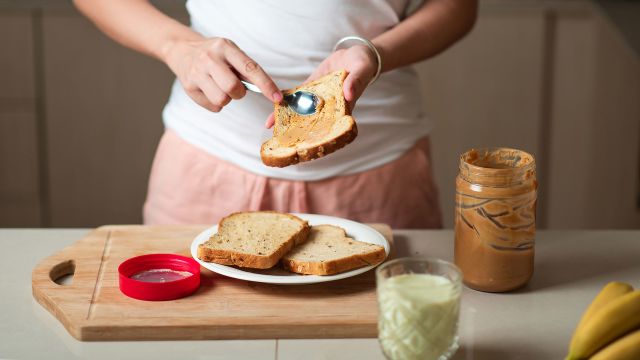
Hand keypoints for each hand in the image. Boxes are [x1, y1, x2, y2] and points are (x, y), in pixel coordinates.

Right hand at [164, 37, 281, 111]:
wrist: (182, 51)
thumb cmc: (214, 54)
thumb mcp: (230, 52)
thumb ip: (246, 68)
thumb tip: (268, 89)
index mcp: (225, 47)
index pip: (250, 68)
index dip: (266, 85)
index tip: (277, 98)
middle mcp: (209, 58)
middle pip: (233, 88)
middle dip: (239, 93)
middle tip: (235, 88)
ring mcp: (196, 73)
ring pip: (222, 100)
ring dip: (227, 99)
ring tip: (220, 88)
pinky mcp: (189, 87)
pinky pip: (213, 106)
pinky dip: (216, 103)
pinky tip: (210, 90)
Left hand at [265, 44, 376, 127]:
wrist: (356, 54)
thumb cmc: (364, 64)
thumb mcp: (362, 71)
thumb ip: (356, 82)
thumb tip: (348, 95)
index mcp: (342, 108)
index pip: (328, 127)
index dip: (315, 137)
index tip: (302, 146)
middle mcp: (329, 106)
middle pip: (311, 122)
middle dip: (295, 130)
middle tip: (278, 138)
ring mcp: (318, 97)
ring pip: (301, 109)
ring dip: (286, 116)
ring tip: (269, 124)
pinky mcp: (312, 87)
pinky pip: (298, 94)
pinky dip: (287, 98)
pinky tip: (274, 103)